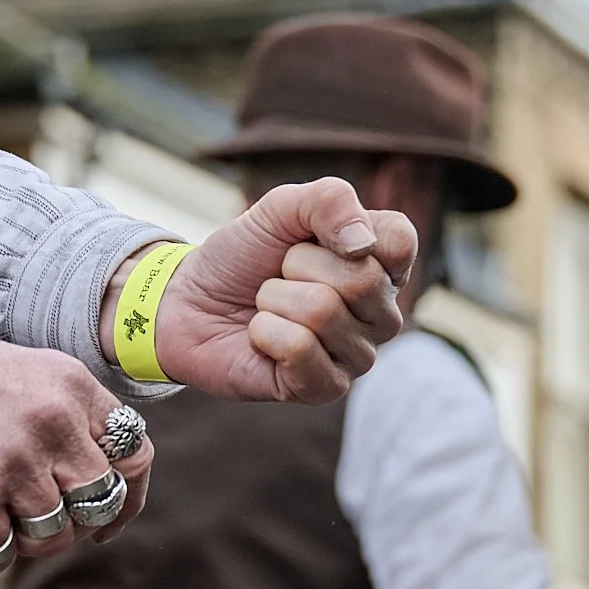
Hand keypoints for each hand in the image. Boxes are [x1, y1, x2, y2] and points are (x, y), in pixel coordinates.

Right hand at [0, 335, 154, 570]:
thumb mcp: (30, 375)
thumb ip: (76, 418)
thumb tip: (113, 479)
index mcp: (74, 388)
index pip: (136, 455)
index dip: (130, 495)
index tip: (109, 518)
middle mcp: (53, 425)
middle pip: (100, 503)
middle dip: (76, 522)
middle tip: (39, 518)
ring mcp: (15, 467)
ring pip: (54, 537)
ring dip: (24, 537)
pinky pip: (1, 556)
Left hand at [106, 178, 417, 402]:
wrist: (189, 301)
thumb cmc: (243, 257)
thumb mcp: (282, 207)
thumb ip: (330, 200)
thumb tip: (362, 246)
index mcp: (382, 264)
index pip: (399, 242)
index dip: (343, 231)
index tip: (308, 237)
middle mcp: (381, 313)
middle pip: (361, 280)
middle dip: (297, 265)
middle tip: (279, 274)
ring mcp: (357, 354)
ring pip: (323, 313)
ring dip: (274, 300)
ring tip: (267, 305)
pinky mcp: (325, 387)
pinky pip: (301, 350)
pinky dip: (265, 333)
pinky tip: (261, 336)